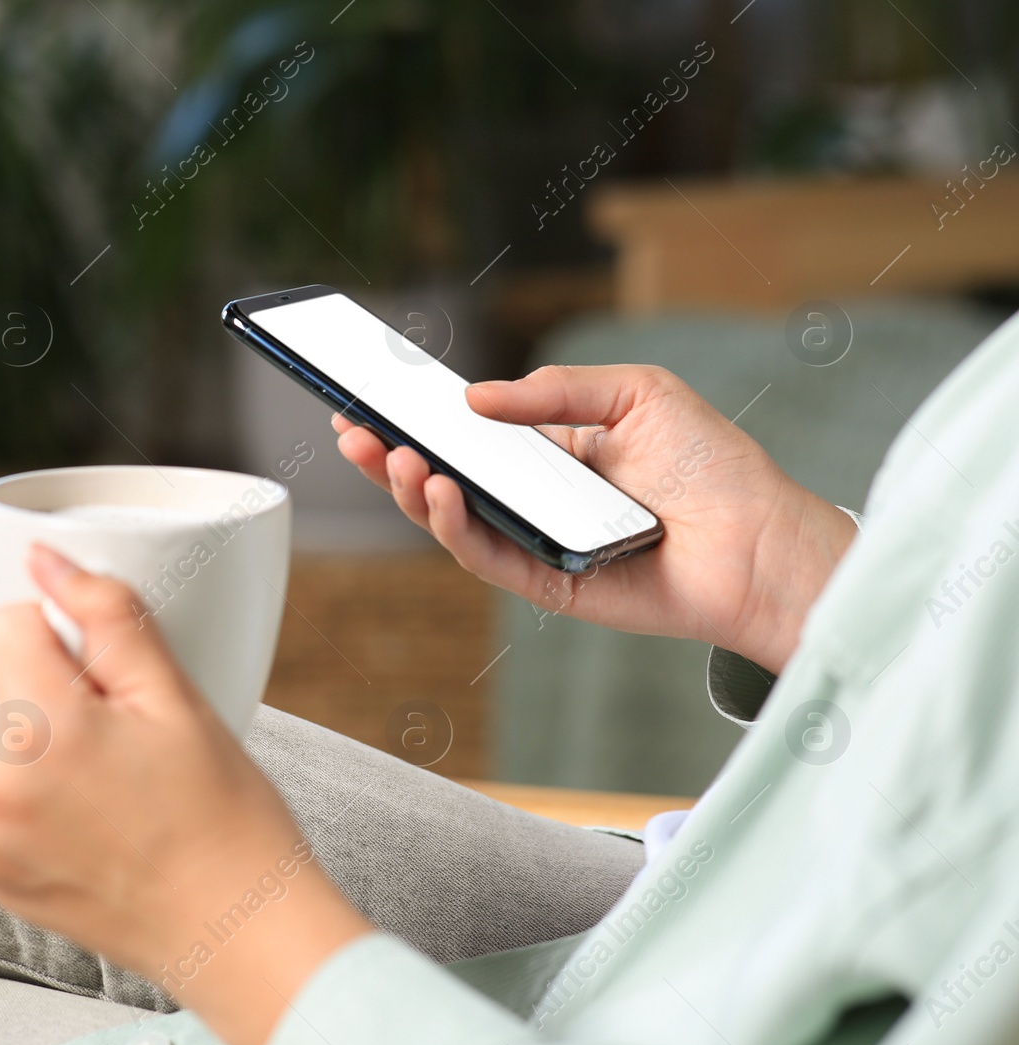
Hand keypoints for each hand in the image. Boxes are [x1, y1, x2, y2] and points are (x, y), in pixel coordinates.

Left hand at [0, 544, 372, 1044]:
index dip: (64, 635)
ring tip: (122, 787)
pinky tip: (100, 823)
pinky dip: (40, 801)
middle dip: (58, 693)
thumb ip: (105, 614)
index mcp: (38, 726)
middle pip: (3, 684)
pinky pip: (2, 803)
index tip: (114, 676)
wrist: (237, 931)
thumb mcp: (174, 696)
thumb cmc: (223, 812)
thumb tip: (44, 558)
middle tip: (133, 737)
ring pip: (4, 744)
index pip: (7, 624)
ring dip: (47, 747)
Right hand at [333, 364, 855, 672]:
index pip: (467, 434)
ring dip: (414, 491)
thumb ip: (553, 391)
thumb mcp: (635, 393)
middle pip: (445, 480)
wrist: (760, 540)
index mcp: (551, 451)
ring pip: (453, 522)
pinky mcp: (547, 583)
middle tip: (353, 431)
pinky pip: (486, 558)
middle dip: (391, 457)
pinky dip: (456, 527)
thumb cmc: (712, 465)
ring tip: (395, 457)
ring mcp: (537, 542)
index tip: (372, 399)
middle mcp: (535, 499)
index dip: (417, 419)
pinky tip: (442, 494)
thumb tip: (475, 398)